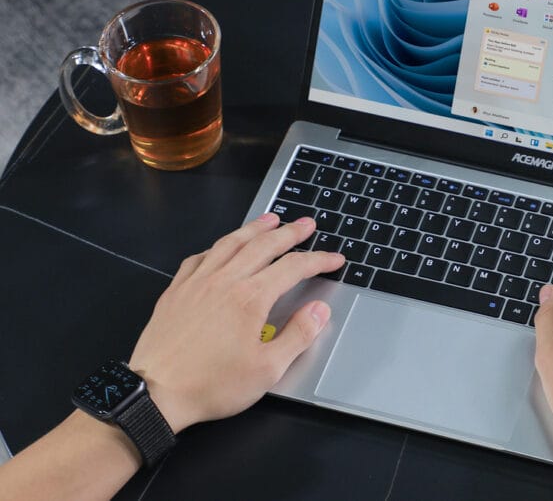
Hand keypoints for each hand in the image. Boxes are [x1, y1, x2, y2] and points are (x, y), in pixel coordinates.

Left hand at [129, 213, 343, 432]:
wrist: (156, 395)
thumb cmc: (213, 385)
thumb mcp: (268, 370)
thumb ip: (298, 335)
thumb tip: (320, 310)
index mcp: (251, 298)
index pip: (293, 268)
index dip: (318, 260)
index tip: (334, 259)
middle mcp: (225, 280)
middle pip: (264, 245)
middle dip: (290, 232)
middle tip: (307, 224)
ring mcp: (197, 282)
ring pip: (231, 242)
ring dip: (255, 228)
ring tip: (271, 218)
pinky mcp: (175, 290)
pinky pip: (199, 257)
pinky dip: (217, 246)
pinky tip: (222, 247)